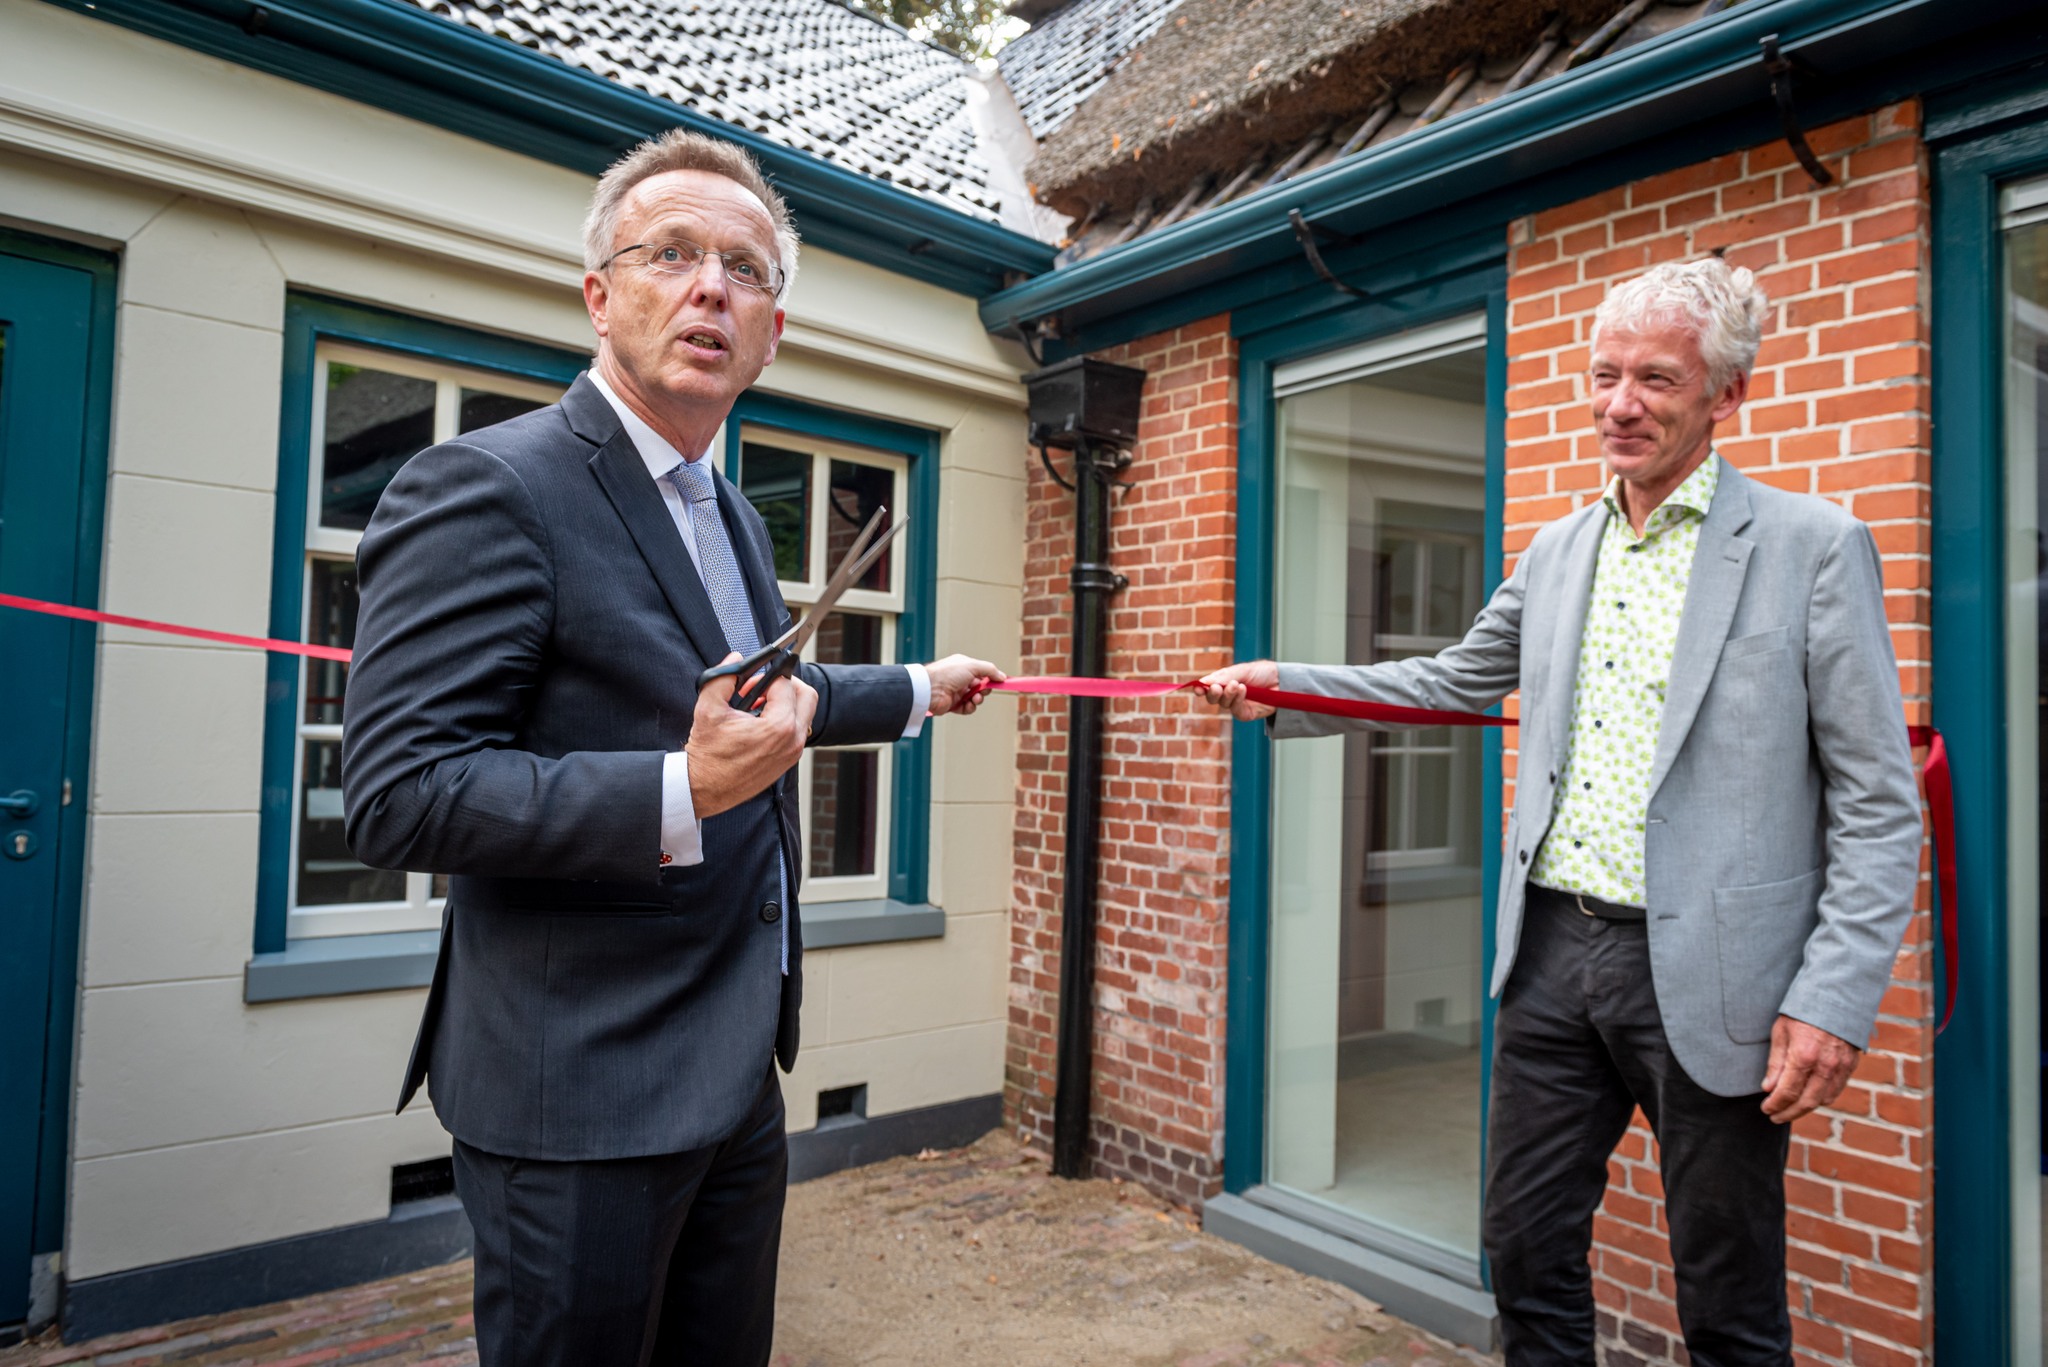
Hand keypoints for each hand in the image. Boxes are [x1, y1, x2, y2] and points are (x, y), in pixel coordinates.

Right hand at [686, 652, 816, 817]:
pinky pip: (797, 731)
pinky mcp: (788, 761)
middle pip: (807, 696)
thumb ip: (723, 677)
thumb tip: (735, 659)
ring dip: (785, 703)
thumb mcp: (709, 708)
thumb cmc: (707, 754)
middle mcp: (793, 740)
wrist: (703, 787)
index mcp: (779, 726)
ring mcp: (793, 752)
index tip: (748, 683)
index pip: (785, 684)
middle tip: (762, 688)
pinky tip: (759, 723)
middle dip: (785, 685)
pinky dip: (784, 720)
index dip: (765, 677)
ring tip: (757, 707)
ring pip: (804, 714)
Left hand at [925, 654, 1005, 717]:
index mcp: (964, 666)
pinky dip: (970, 707)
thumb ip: (990, 670)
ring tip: (975, 698)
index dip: (992, 677)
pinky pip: (967, 708)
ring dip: (978, 699)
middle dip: (985, 689)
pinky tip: (967, 704)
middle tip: (984, 690)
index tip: (1002, 682)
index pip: (982, 672)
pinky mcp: (953, 704)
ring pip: (975, 698)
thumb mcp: (972, 666)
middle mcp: (960, 678)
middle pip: (980, 686)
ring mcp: (957, 692)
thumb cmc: (947, 673)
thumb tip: (1002, 676)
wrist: (930, 689)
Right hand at [1194, 660, 1280, 720]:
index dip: (1201, 688)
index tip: (1197, 688)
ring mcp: (1237, 705)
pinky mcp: (1246, 714)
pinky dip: (1237, 700)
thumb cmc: (1263, 672)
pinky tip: (1243, 690)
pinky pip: (1236, 710)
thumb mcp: (1242, 670)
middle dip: (1212, 693)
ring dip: (1228, 694)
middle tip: (1216, 687)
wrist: (1282, 681)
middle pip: (1213, 698)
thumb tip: (1203, 682)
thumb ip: (1224, 676)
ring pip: (1223, 704)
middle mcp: (1229, 694)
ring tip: (1237, 685)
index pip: (1208, 687)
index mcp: (1225, 682)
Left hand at [1760, 1015, 1861, 1124]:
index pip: (1787, 1092)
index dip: (1775, 1104)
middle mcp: (1825, 1066)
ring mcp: (1840, 1067)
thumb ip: (1776, 1063)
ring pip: (1823, 1099)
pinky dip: (1821, 1098)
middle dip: (1788, 1113)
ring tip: (1790, 1109)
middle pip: (1806, 1102)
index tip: (1766, 1109)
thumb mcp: (1781, 1032)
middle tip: (1775, 1116)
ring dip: (1805, 1108)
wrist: (1836, 995)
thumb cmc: (1803, 1010)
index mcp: (1803, 1056)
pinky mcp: (1850, 1065)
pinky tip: (1809, 1098)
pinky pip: (1836, 1090)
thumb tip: (1769, 1088)